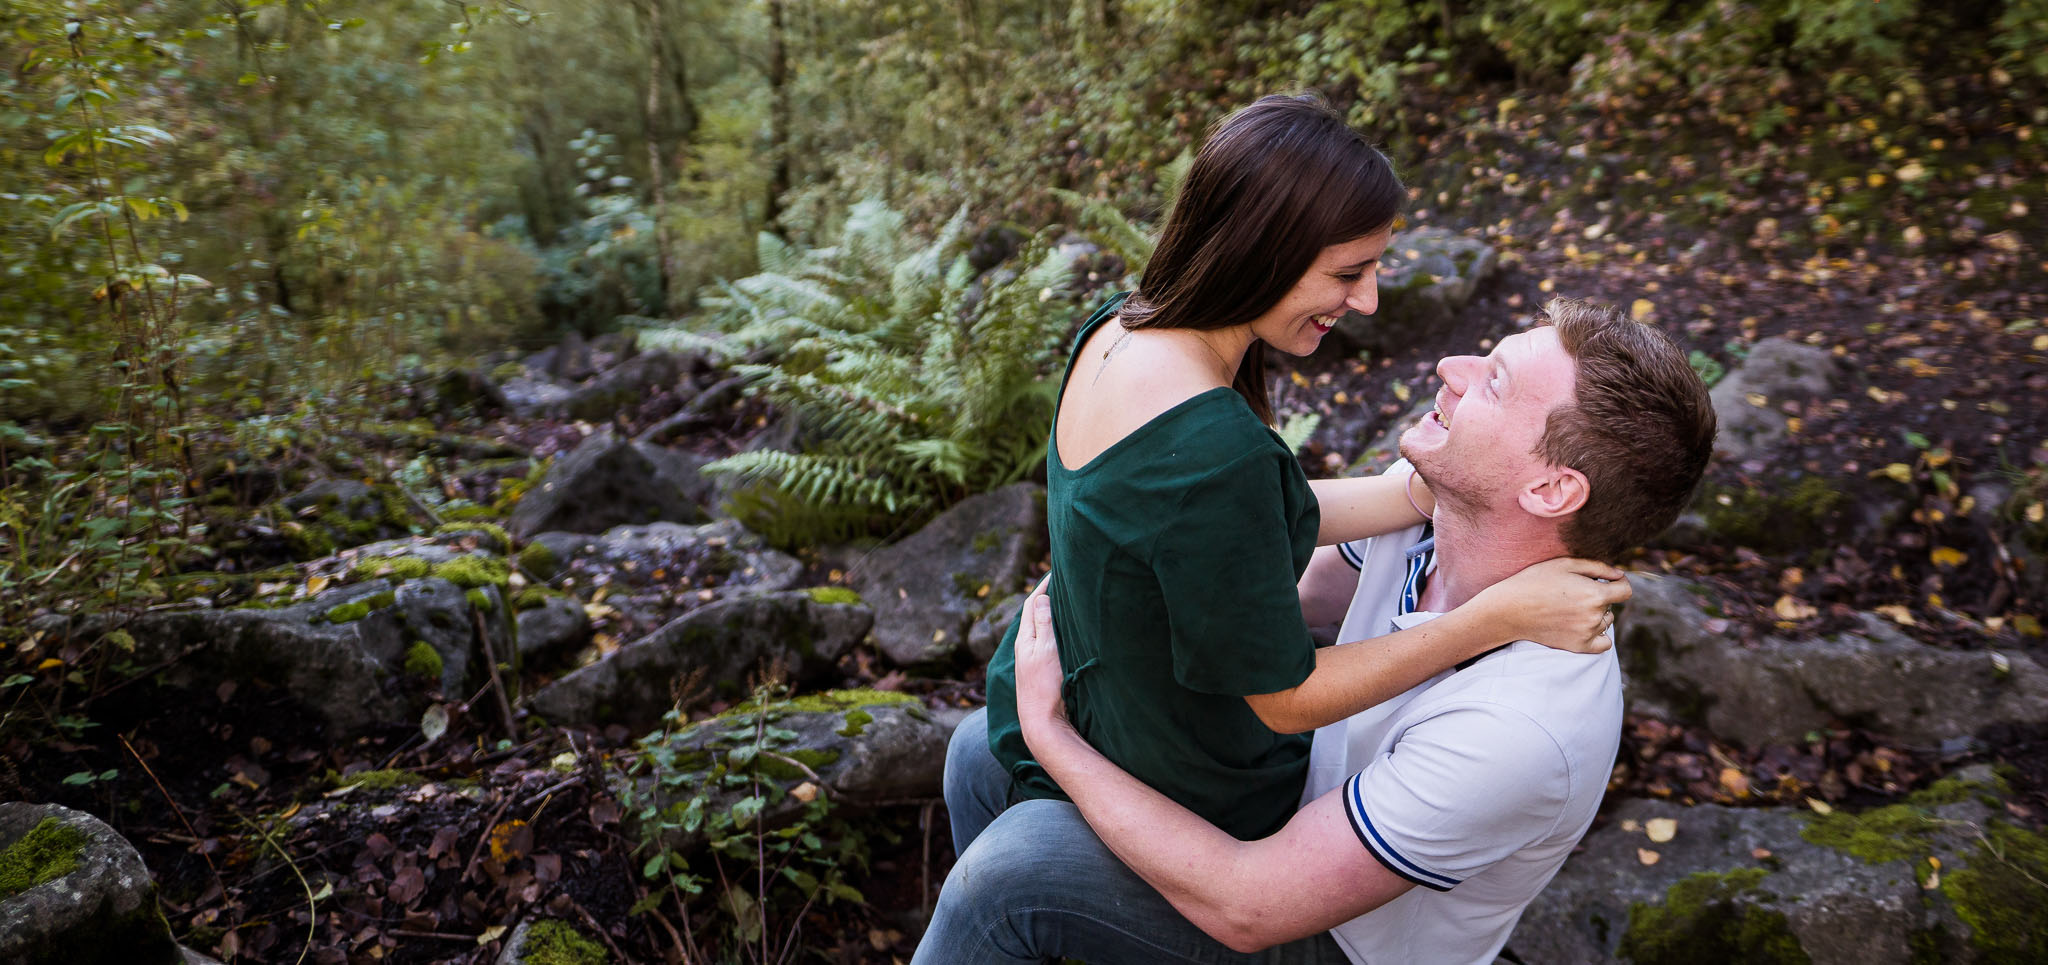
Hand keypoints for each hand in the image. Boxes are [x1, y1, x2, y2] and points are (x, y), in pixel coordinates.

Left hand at [1013, 581, 1072, 744]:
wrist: (1043, 724)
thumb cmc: (1046, 687)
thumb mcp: (1046, 650)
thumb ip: (1043, 624)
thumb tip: (1040, 598)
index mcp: (1025, 639)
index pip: (1031, 604)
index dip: (1042, 586)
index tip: (1054, 571)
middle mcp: (1025, 648)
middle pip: (1033, 615)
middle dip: (1045, 597)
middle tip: (1060, 582)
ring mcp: (1032, 662)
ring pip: (1039, 630)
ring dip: (1049, 615)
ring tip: (1063, 603)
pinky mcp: (1040, 673)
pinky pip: (1046, 644)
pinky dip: (1053, 632)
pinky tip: (1062, 636)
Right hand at [1467, 557, 1630, 653]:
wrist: (1509, 610)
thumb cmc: (1534, 581)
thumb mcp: (1564, 564)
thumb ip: (1598, 567)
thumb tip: (1620, 575)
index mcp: (1594, 594)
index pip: (1626, 590)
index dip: (1619, 583)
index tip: (1608, 581)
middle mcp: (1594, 616)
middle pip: (1612, 606)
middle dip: (1601, 597)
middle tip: (1575, 594)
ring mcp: (1587, 633)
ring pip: (1606, 622)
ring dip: (1596, 614)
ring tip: (1571, 608)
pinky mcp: (1578, 647)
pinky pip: (1604, 643)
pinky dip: (1598, 635)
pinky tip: (1583, 626)